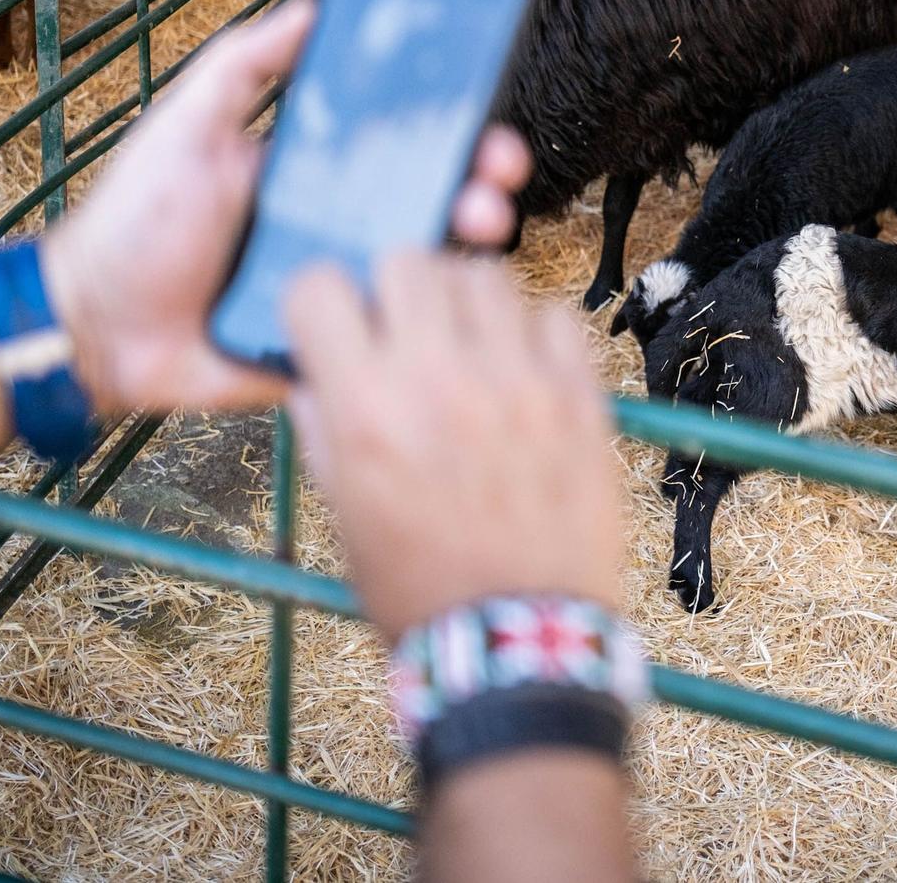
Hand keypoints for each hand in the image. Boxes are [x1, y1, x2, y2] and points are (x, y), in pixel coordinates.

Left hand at [40, 0, 531, 414]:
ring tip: (480, 228)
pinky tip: (448, 305)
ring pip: (426, 269)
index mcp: (317, 174)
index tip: (488, 121)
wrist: (95, 325)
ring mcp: (340, 289)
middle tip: (499, 176)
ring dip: (468, 244)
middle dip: (481, 185)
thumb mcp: (188, 125)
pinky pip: (391, 338)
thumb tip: (315, 5)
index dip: (454, 132)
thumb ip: (246, 66)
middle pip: (434, 203)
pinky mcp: (332, 348)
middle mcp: (340, 228)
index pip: (403, 146)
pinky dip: (427, 322)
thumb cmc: (137, 220)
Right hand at [283, 250, 621, 639]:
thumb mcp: (342, 509)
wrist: (516, 638)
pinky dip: (536, 332)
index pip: (321, 285)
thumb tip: (317, 368)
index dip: (322, 300)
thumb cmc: (417, 584)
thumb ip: (323, 425)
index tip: (337, 323)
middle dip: (398, 287)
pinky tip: (525, 372)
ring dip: (469, 301)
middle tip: (409, 326)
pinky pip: (556, 315)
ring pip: (486, 274)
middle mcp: (437, 377)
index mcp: (364, 407)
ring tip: (471, 345)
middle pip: (409, 259)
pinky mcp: (579, 395)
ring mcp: (516, 380)